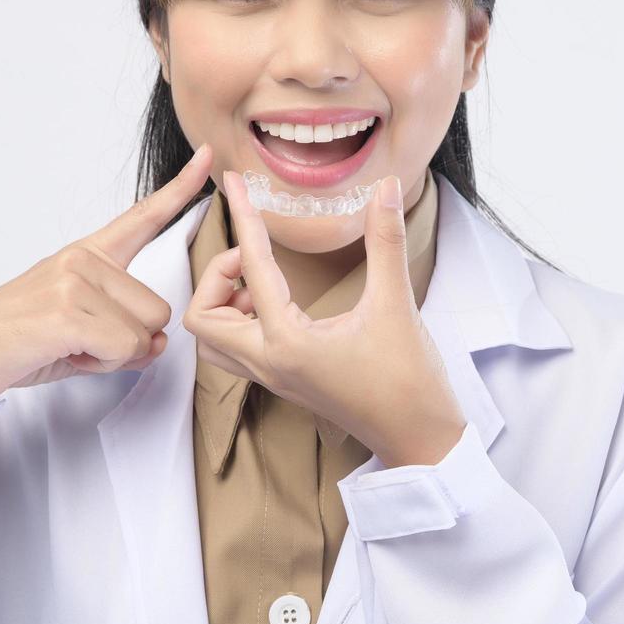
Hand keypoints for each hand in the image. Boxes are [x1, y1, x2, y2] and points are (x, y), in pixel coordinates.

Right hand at [0, 143, 214, 397]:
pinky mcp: (67, 310)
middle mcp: (84, 259)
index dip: (181, 189)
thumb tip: (159, 341)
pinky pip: (124, 347)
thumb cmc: (20, 341)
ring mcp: (74, 280)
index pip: (143, 217)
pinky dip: (102, 364)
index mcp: (88, 256)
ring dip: (116, 356)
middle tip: (82, 345)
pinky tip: (66, 354)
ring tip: (70, 349)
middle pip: (158, 309)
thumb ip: (126, 332)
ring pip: (145, 331)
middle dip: (131, 341)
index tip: (209, 156)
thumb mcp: (81, 332)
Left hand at [183, 169, 467, 467]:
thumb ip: (386, 241)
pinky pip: (234, 352)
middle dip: (217, 276)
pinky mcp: (283, 382)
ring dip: (222, 304)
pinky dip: (237, 322)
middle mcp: (269, 363)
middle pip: (203, 317)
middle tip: (255, 254)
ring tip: (261, 282)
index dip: (244, 218)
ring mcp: (273, 378)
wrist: (420, 438)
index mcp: (288, 343)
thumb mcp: (397, 304)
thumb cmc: (410, 380)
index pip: (252, 268)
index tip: (234, 184)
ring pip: (212, 340)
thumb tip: (388, 188)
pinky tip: (275, 303)